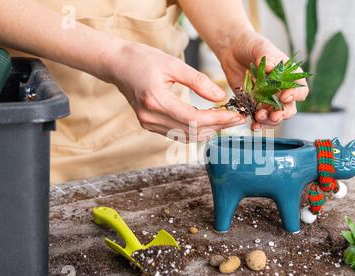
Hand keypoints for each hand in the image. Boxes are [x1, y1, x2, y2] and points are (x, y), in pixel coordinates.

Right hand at [101, 40, 245, 141]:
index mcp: (156, 100)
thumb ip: (198, 81)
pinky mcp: (148, 125)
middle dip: (218, 126)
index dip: (217, 119)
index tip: (236, 115)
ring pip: (185, 136)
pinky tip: (208, 123)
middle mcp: (151, 117)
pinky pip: (176, 134)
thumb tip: (221, 97)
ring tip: (226, 121)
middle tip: (237, 119)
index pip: (194, 118)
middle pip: (192, 130)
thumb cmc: (143, 59)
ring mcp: (148, 124)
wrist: (117, 65)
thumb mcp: (173, 64)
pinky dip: (195, 130)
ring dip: (208, 131)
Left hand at [218, 31, 308, 130]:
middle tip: (274, 115)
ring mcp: (268, 99)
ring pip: (275, 116)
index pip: (300, 89)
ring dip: (269, 120)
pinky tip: (254, 125)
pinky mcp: (254, 104)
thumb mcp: (260, 47)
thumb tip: (270, 67)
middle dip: (283, 113)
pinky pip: (259, 118)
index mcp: (289, 76)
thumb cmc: (251, 45)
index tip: (284, 96)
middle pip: (289, 108)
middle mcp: (281, 90)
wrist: (232, 50)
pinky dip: (257, 123)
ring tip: (259, 117)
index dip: (295, 95)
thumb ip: (267, 57)